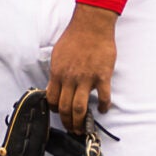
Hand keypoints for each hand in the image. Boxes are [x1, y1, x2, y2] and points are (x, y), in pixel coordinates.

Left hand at [46, 3, 116, 131]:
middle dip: (67, 122)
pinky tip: (104, 110)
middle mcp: (70, 78)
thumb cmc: (74, 38)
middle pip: (64, 107)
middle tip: (72, 129)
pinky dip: (104, 107)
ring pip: (80, 108)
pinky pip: (104, 97)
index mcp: (57, 73)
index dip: (54, 110)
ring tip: (84, 129)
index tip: (59, 114)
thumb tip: (56, 84)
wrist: (91, 26)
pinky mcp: (102, 76)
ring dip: (81, 122)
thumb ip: (57, 71)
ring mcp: (86, 78)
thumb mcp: (58, 55)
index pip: (51, 98)